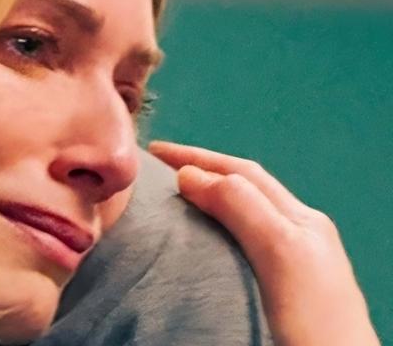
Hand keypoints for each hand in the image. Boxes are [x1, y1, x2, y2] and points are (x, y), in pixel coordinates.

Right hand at [148, 141, 378, 345]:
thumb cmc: (314, 316)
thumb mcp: (280, 249)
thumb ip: (241, 206)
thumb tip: (188, 174)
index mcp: (301, 219)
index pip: (243, 173)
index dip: (198, 157)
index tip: (153, 151)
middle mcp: (297, 234)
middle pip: (243, 191)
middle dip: (200, 172)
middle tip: (154, 171)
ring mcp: (290, 264)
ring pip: (240, 219)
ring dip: (204, 202)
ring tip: (169, 202)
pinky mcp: (277, 291)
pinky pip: (238, 247)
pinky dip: (210, 233)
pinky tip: (196, 247)